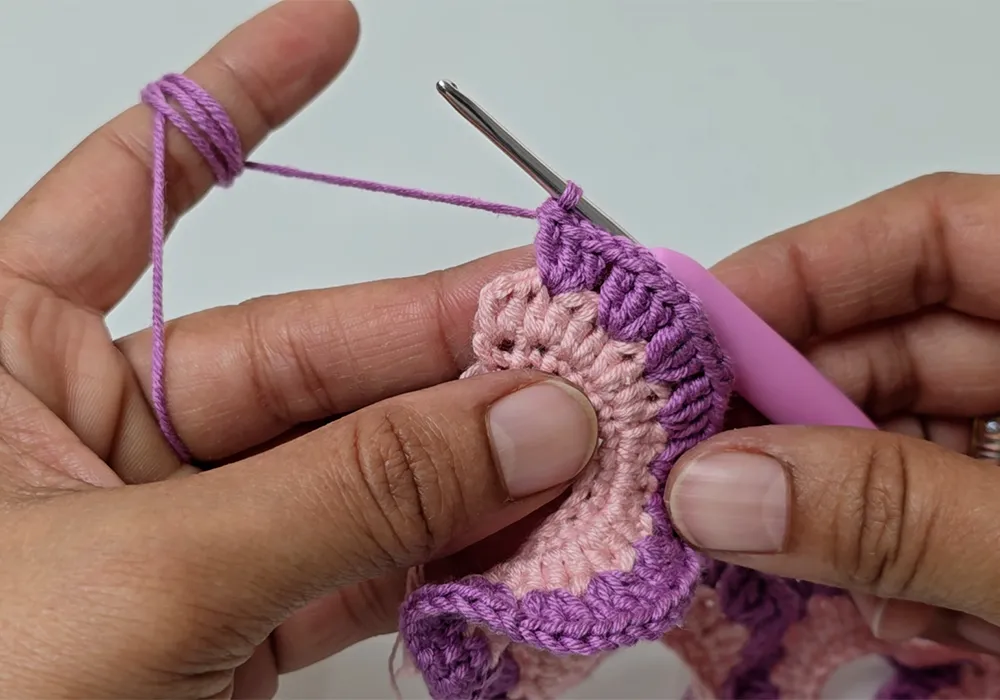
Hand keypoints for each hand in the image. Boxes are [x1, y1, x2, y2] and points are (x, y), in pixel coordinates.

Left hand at [0, 3, 598, 697]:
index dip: (242, 99)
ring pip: (360, 463)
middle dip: (448, 337)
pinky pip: (369, 563)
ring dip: (478, 452)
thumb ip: (347, 497)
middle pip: (310, 349)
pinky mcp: (236, 622)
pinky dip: (458, 555)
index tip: (339, 28)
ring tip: (589, 431)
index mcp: (4, 355)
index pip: (140, 182)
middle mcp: (97, 428)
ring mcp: (181, 528)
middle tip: (573, 327)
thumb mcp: (144, 581)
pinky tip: (537, 527)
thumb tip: (529, 419)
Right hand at [664, 172, 999, 655]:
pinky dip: (905, 557)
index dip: (799, 274)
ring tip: (824, 584)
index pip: (928, 232)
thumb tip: (712, 493)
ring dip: (848, 510)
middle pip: (895, 342)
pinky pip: (943, 505)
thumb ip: (894, 514)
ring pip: (906, 435)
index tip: (684, 344)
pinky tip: (907, 616)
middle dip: (796, 422)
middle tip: (701, 483)